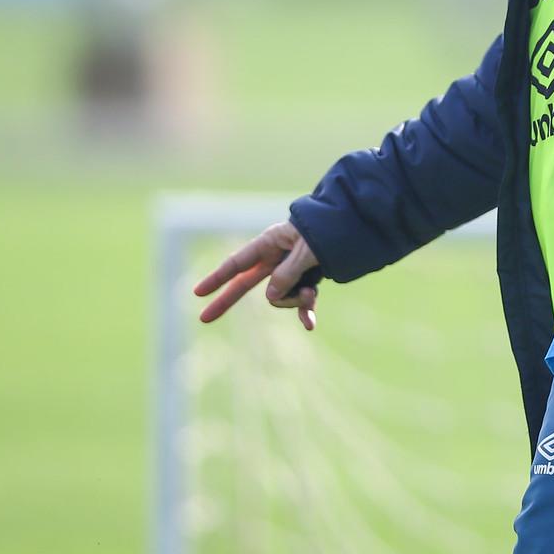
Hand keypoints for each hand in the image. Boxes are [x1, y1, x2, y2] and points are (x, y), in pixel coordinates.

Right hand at [195, 220, 320, 330]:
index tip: (198, 292)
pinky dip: (305, 311)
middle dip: (227, 300)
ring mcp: (291, 271)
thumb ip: (287, 274)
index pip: (238, 263)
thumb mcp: (307, 252)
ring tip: (313, 292)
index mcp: (271, 242)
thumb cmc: (329, 232)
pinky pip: (300, 302)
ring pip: (279, 296)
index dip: (218, 278)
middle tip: (204, 318)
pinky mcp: (307, 281)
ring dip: (294, 300)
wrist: (355, 228)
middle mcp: (277, 257)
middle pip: (245, 283)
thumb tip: (270, 297)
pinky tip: (310, 325)